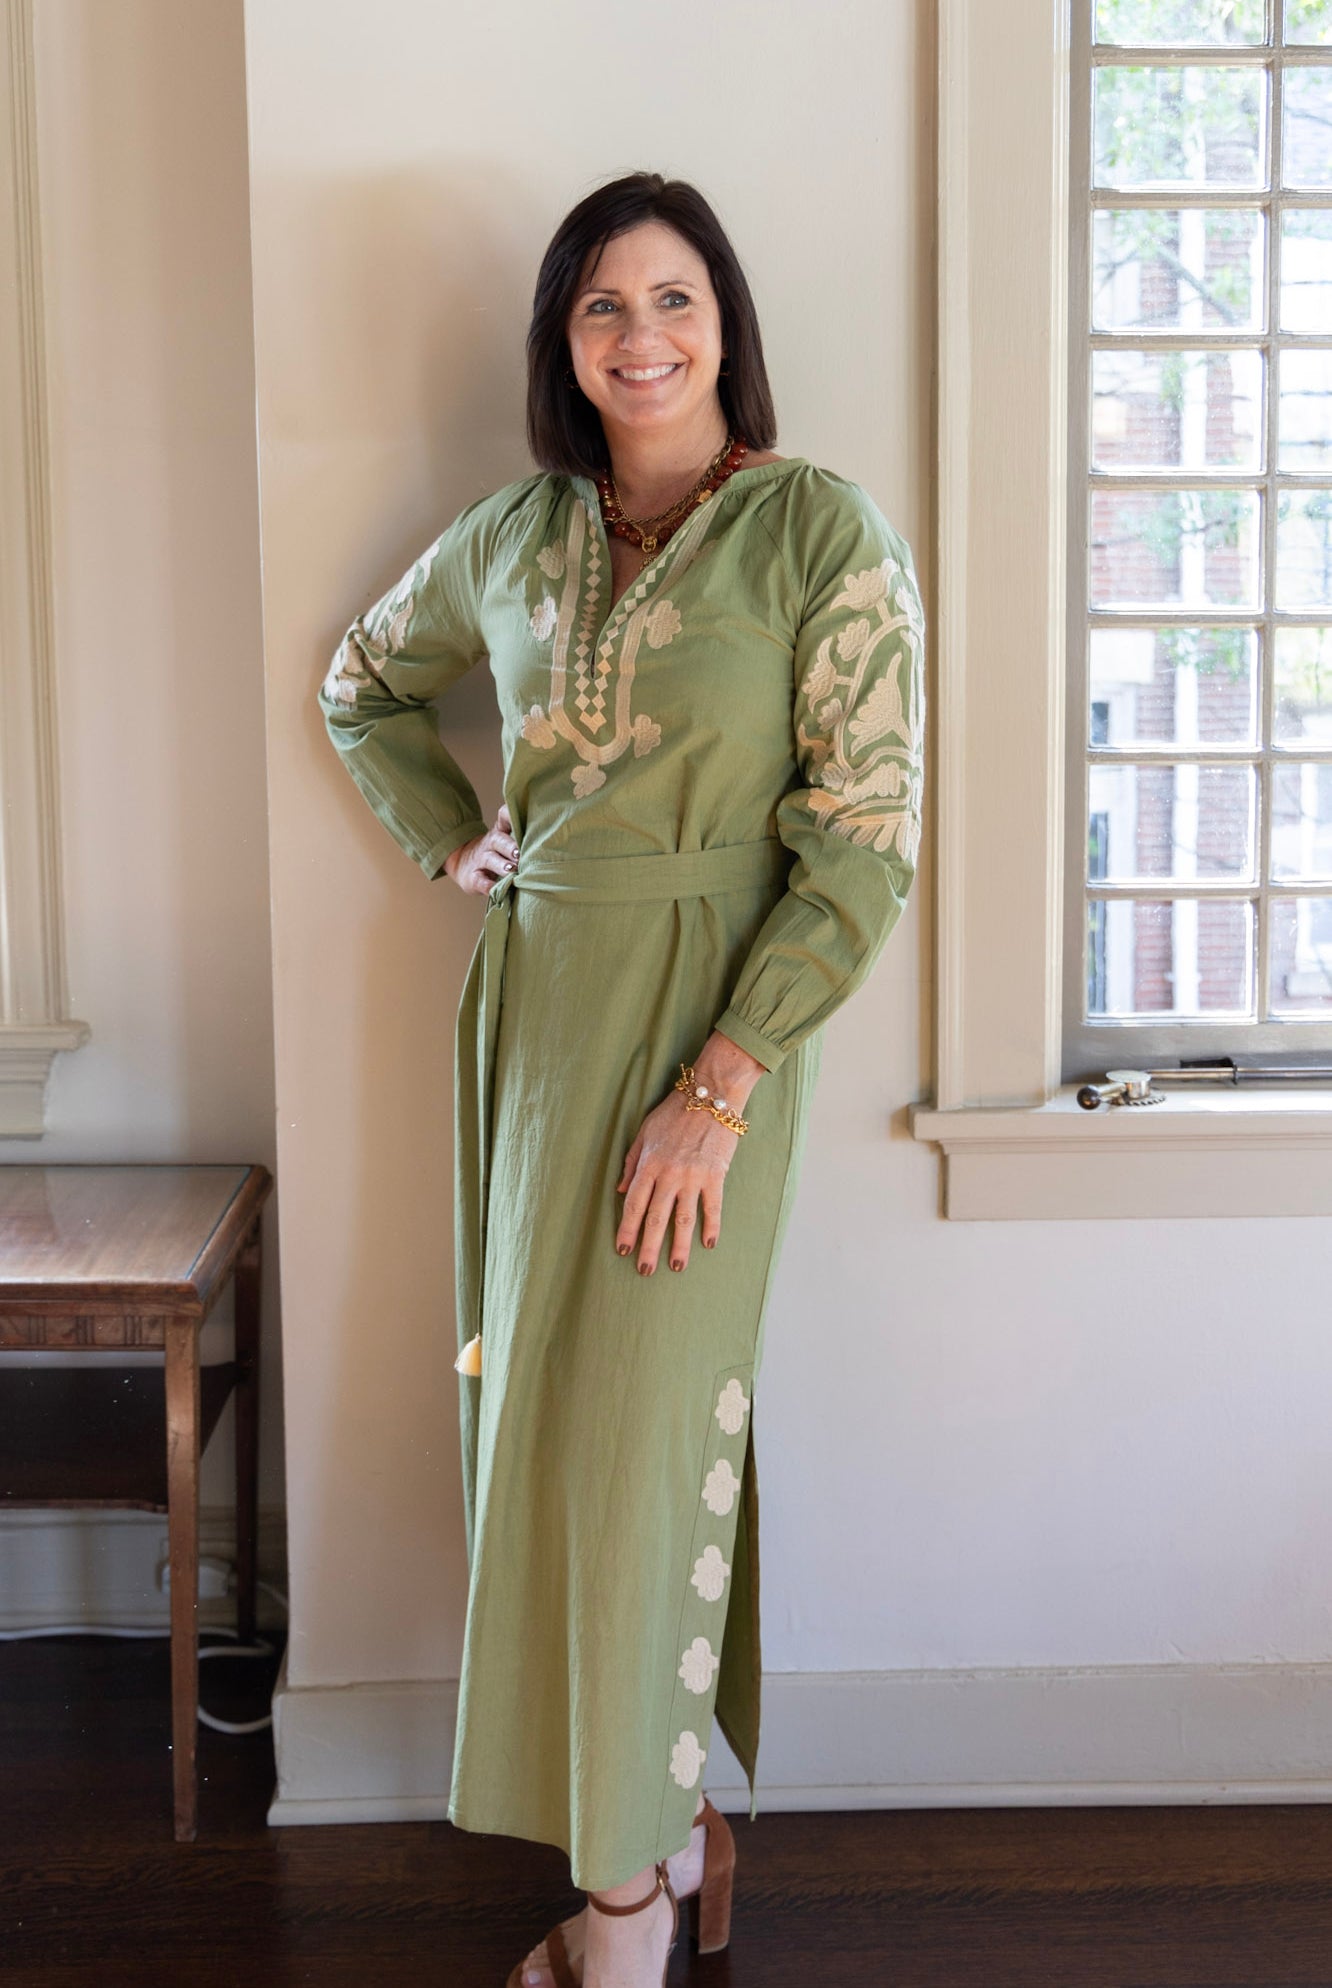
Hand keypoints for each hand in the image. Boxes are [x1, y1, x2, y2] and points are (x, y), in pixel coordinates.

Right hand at [443, 802, 518, 893]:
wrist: (462, 863)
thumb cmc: (496, 853)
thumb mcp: (506, 840)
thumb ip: (523, 838)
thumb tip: (553, 840)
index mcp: (500, 831)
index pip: (504, 816)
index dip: (511, 815)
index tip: (524, 817)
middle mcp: (490, 843)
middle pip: (498, 840)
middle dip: (511, 846)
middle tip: (521, 854)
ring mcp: (480, 860)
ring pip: (490, 860)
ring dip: (502, 865)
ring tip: (512, 870)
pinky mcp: (473, 878)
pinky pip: (480, 881)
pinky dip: (489, 886)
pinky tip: (497, 889)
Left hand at [615, 1033, 764, 1273]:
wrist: (712, 1096)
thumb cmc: (674, 1112)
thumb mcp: (644, 1132)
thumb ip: (632, 1163)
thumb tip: (622, 1191)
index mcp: (649, 1164)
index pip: (634, 1204)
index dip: (626, 1229)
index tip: (622, 1249)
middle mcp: (669, 1174)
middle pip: (656, 1218)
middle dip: (648, 1247)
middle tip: (644, 1271)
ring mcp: (693, 1177)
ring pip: (683, 1219)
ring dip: (678, 1246)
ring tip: (675, 1266)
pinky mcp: (716, 1176)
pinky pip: (713, 1207)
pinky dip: (711, 1227)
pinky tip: (709, 1244)